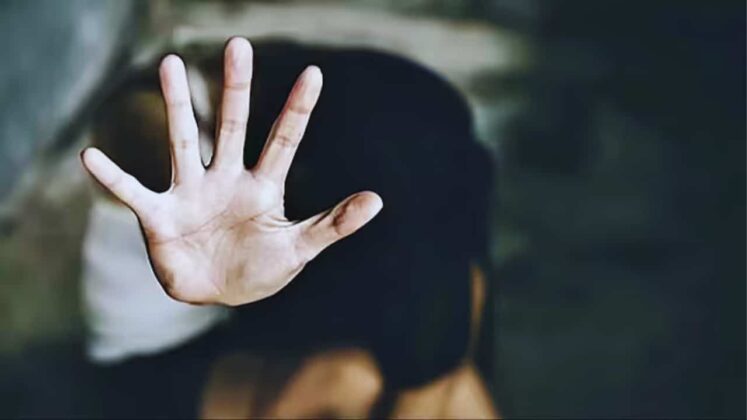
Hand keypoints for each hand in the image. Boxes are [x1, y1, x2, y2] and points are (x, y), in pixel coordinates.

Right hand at [81, 37, 382, 305]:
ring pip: (182, 141)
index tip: (314, 73)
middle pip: (231, 126)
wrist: (218, 294)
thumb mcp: (299, 248)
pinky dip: (113, 178)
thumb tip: (378, 198)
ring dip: (176, 106)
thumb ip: (334, 223)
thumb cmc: (260, 268)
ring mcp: (191, 193)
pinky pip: (132, 193)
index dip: (298, 110)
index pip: (284, 140)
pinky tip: (91, 156)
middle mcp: (225, 179)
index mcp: (263, 186)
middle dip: (236, 89)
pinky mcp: (160, 217)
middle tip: (239, 46)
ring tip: (168, 64)